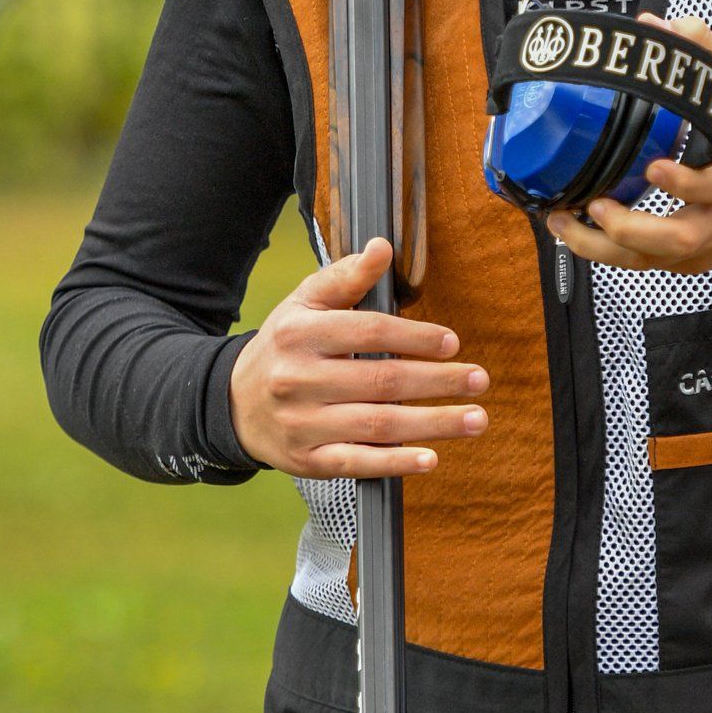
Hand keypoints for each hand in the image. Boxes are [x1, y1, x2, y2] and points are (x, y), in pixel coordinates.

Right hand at [228, 238, 489, 479]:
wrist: (232, 402)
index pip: (368, 332)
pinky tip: (431, 458)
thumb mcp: (304, 303)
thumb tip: (383, 248)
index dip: (415, 337)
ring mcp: (302, 424)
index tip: (452, 343)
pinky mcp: (307, 460)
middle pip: (381, 382)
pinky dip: (396, 463)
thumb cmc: (284, 347)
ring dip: (433, 424)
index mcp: (300, 334)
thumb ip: (346, 277)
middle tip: (479, 380)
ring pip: (377, 425)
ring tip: (475, 418)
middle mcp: (298, 380)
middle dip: (437, 382)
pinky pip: (357, 464)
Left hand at [544, 12, 711, 274]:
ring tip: (565, 223)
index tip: (655, 167)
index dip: (690, 183)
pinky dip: (608, 255)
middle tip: (595, 205)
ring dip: (604, 249)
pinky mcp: (688, 261)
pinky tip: (576, 234)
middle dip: (631, 229)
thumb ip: (703, 54)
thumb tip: (657, 25)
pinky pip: (647, 267)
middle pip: (681, 239)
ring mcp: (705, 243)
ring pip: (655, 262)